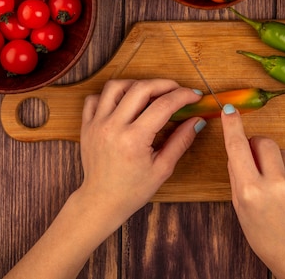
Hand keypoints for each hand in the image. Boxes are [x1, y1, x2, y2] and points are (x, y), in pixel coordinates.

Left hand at [5, 79, 204, 278]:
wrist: (102, 201)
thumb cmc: (133, 189)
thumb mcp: (163, 168)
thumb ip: (181, 141)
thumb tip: (197, 120)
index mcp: (134, 140)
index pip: (163, 105)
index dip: (183, 96)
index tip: (194, 96)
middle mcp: (113, 127)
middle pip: (141, 88)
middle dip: (164, 84)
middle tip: (177, 90)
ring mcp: (97, 124)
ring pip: (115, 86)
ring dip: (136, 84)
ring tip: (150, 93)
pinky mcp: (87, 125)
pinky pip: (95, 98)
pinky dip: (111, 95)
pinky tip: (124, 102)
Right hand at [220, 104, 284, 278]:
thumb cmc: (265, 236)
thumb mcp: (241, 209)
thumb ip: (238, 177)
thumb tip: (237, 149)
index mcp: (250, 191)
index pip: (237, 148)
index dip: (232, 126)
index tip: (229, 111)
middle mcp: (275, 184)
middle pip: (264, 142)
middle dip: (257, 145)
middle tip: (255, 160)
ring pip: (282, 153)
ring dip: (276, 161)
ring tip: (277, 187)